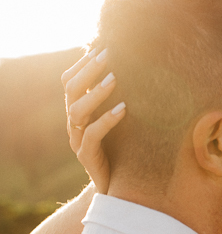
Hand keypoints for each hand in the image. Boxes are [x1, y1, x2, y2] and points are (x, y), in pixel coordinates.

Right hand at [62, 48, 125, 193]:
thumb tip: (138, 68)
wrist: (122, 187)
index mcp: (79, 110)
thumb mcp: (125, 120)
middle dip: (88, 70)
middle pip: (70, 90)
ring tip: (114, 79)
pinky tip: (123, 109)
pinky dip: (106, 120)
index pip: (70, 81)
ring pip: (76, 111)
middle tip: (108, 55)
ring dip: (95, 93)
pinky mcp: (87, 157)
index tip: (100, 46)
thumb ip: (123, 97)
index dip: (81, 64)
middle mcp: (74, 123)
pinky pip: (91, 136)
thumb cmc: (126, 149)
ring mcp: (77, 140)